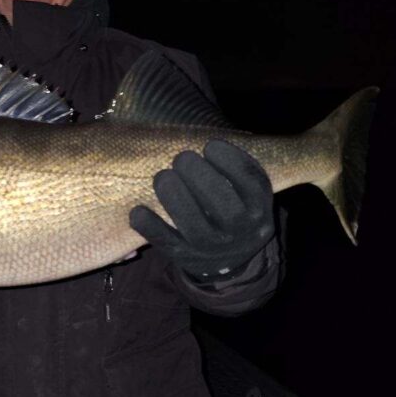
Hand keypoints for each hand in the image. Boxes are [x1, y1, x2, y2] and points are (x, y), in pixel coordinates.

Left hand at [130, 140, 274, 279]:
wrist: (227, 262)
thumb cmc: (232, 210)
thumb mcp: (246, 194)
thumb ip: (234, 169)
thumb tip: (205, 135)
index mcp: (258, 209)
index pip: (252, 184)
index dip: (231, 162)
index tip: (210, 145)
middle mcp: (240, 231)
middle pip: (225, 207)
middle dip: (201, 178)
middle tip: (182, 158)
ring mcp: (212, 247)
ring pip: (195, 226)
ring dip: (176, 198)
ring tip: (163, 177)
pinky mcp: (185, 257)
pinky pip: (167, 243)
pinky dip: (150, 227)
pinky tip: (138, 211)